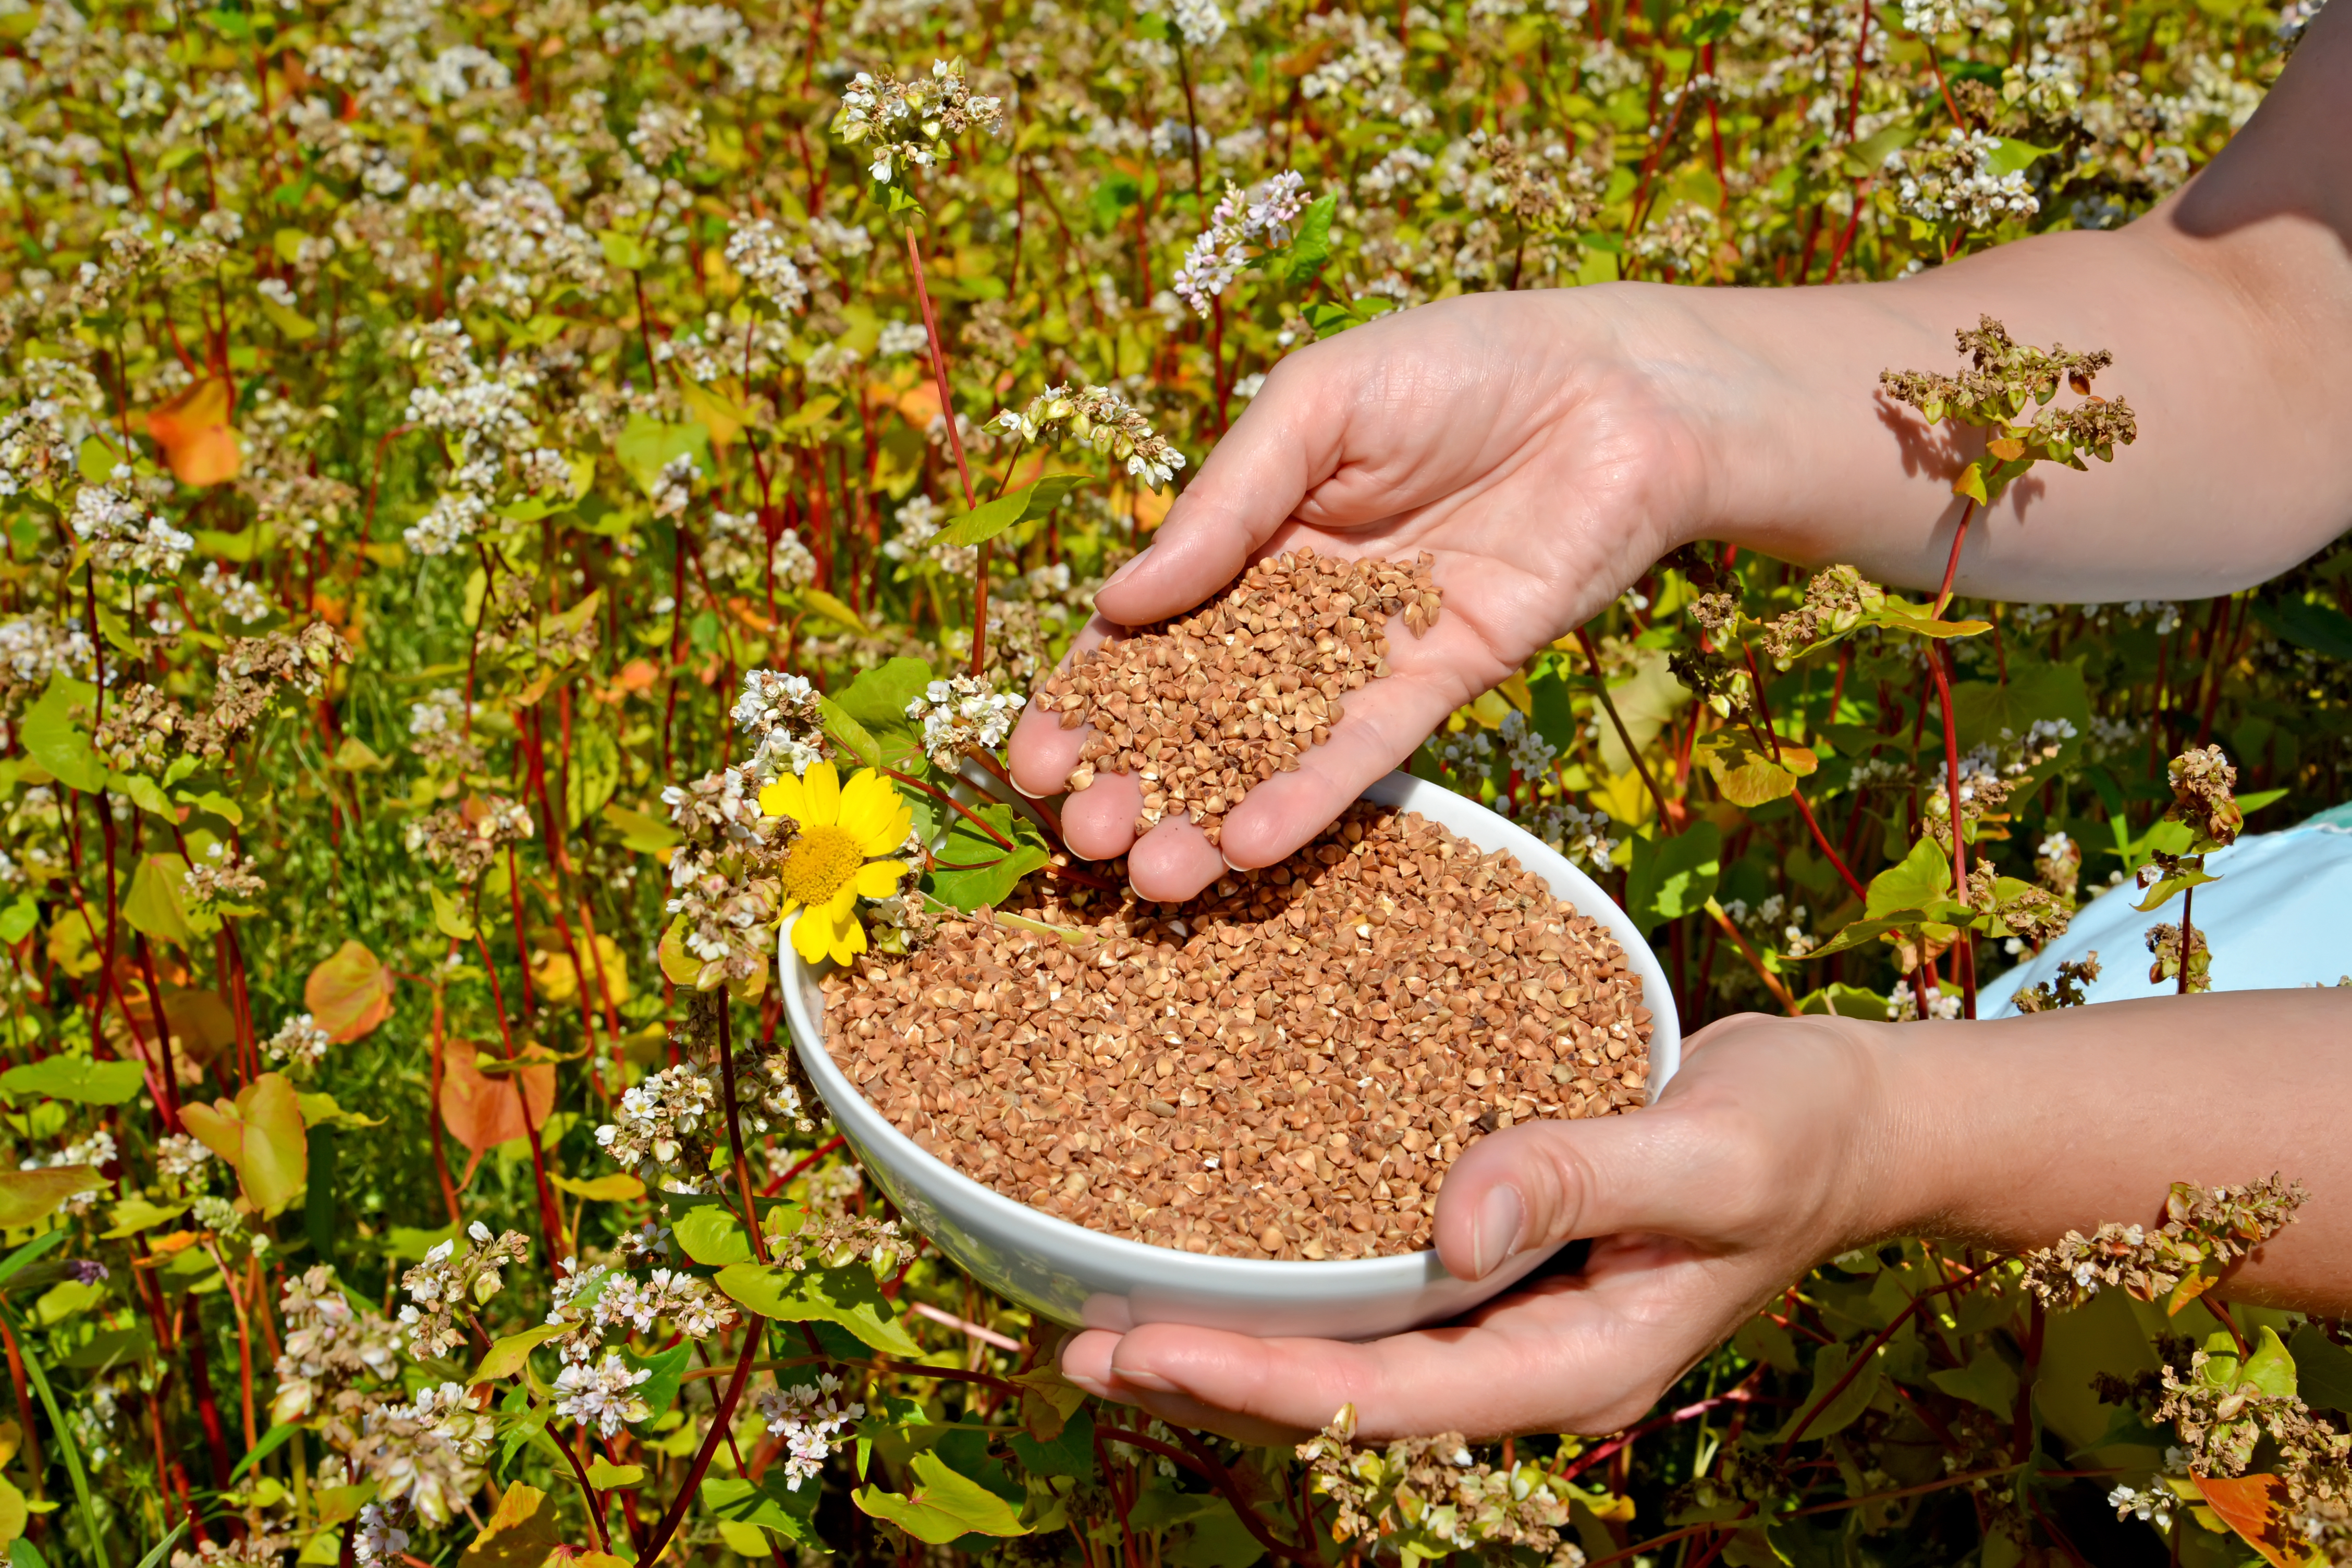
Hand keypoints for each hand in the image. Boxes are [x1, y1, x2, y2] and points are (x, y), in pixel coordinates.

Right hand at [1007, 287, 1734, 901]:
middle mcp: (1296, 605)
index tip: (1033, 762)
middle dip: (1134, 775)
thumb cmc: (1459, 362)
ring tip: (1153, 876)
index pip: (1145, 630)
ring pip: (1272, 746)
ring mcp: (1366, 649)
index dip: (1087, 695)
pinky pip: (1368, 751)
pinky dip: (1312, 799)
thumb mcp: (1316, 406)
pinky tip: (1251, 846)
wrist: (1619, 387)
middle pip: (1195, 706)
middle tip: (1084, 838)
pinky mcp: (1444, 679)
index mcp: (1247, 534)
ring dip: (1208, 810)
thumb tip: (1118, 602)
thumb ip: (1224, 506)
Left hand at [1057, 1012, 1909, 1442]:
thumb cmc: (1798, 1130)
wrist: (1853, 1116)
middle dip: (1216, 1378)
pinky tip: (1224, 1241)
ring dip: (1239, 1338)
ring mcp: (1520, 1316)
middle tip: (1079, 1347)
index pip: (1391, 1396)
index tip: (1147, 1352)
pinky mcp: (1512, 1260)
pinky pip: (1387, 1292)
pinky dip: (1298, 1281)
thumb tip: (1452, 1226)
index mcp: (1579, 1360)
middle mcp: (1533, 1355)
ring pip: (1356, 1353)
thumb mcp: (1710, 1151)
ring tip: (1110, 1316)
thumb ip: (1581, 1176)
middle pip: (1350, 1395)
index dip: (1263, 1383)